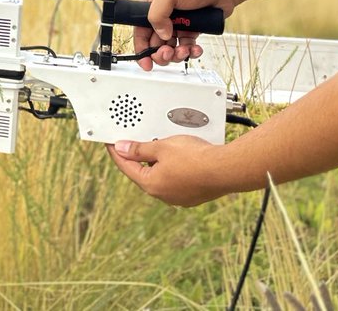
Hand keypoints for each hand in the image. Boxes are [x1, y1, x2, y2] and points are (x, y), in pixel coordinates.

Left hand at [105, 136, 226, 206]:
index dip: (117, 152)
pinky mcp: (193, 194)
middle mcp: (163, 195)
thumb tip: (122, 149)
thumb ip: (139, 148)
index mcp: (151, 184)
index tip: (111, 143)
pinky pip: (176, 179)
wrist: (225, 169)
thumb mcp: (161, 147)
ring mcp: (179, 196)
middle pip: (143, 172)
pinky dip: (172, 168)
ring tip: (159, 145)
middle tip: (134, 141)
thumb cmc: (195, 158)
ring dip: (157, 162)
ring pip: (161, 176)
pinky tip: (178, 157)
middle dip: (138, 156)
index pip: (126, 166)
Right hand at [136, 0, 236, 69]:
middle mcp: (163, 19)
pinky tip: (196, 49)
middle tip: (168, 54)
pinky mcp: (191, 32)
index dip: (141, 49)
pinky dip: (191, 52)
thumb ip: (157, 13)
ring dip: (177, 55)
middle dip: (161, 54)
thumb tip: (161, 34)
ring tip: (185, 50)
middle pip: (155, 45)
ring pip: (171, 49)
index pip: (141, 33)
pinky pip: (187, 48)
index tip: (146, 62)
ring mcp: (178, 26)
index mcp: (152, 8)